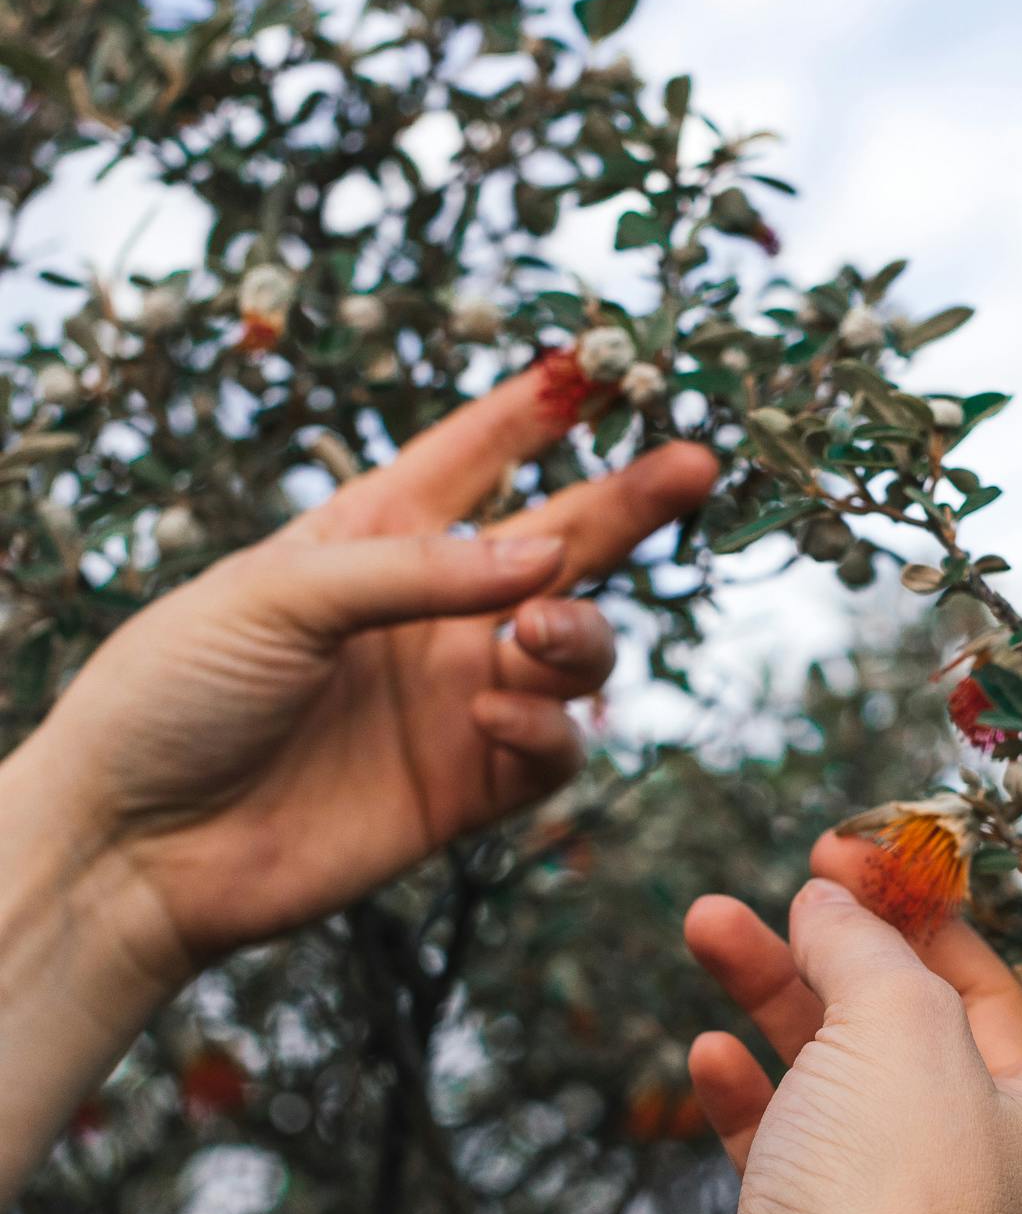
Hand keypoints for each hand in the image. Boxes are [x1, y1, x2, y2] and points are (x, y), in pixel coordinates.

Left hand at [1, 369, 714, 991]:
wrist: (134, 847)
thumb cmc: (173, 694)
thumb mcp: (276, 596)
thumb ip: (416, 571)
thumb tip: (547, 556)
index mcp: (368, 538)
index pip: (473, 455)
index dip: (538, 411)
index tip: (609, 365)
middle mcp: (425, 613)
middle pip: (558, 542)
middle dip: (629, 503)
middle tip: (695, 465)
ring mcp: (451, 701)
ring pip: (575, 649)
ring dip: (579, 636)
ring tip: (537, 639)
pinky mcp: (465, 788)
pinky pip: (551, 749)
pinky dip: (546, 728)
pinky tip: (495, 717)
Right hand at [594, 841, 1021, 1213]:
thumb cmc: (896, 1208)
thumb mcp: (903, 1030)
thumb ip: (870, 947)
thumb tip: (830, 903)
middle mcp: (1003, 1156)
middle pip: (965, 1009)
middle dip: (896, 927)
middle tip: (830, 861)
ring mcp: (910, 1204)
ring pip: (855, 1065)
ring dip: (787, 986)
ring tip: (714, 919)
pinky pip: (792, 1142)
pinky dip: (753, 1090)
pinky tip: (707, 1050)